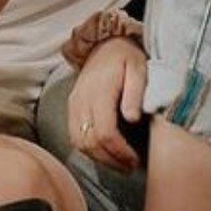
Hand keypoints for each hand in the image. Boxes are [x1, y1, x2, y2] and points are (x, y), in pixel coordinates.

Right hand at [67, 37, 147, 173]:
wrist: (104, 43)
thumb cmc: (126, 56)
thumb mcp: (138, 68)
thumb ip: (135, 92)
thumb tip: (131, 118)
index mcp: (99, 92)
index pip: (104, 132)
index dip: (119, 152)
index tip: (134, 160)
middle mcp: (82, 100)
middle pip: (89, 142)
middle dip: (110, 160)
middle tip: (129, 166)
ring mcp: (74, 104)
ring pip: (79, 142)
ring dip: (99, 158)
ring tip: (119, 163)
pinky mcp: (72, 107)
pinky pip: (74, 135)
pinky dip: (89, 149)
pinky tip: (105, 152)